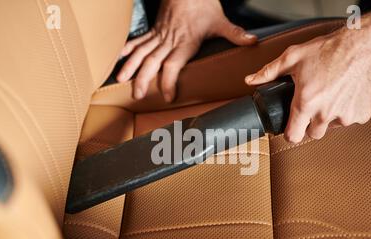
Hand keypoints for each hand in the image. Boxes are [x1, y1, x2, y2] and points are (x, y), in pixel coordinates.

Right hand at [118, 0, 256, 101]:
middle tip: (137, 95)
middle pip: (152, 62)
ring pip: (141, 52)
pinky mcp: (154, 30)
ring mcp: (159, 35)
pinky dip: (127, 49)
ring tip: (121, 79)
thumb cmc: (202, 3)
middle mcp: (169, 41)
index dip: (168, 82)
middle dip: (143, 79)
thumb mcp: (220, 20)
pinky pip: (138, 40)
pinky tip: (118, 58)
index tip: (167, 96)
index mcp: (184, 43)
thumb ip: (234, 34)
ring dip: (130, 66)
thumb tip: (251, 42)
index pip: (172, 66)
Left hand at [245, 29, 370, 142]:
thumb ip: (269, 72)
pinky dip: (348, 110)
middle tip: (314, 105)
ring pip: (332, 126)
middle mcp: (325, 113)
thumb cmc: (329, 50)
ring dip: (330, 116)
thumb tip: (250, 80)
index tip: (292, 126)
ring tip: (331, 94)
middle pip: (314, 133)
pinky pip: (350, 120)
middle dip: (311, 123)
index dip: (291, 132)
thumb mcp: (293, 57)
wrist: (365, 46)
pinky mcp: (362, 115)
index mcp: (306, 103)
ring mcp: (345, 116)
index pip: (293, 136)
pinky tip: (346, 94)